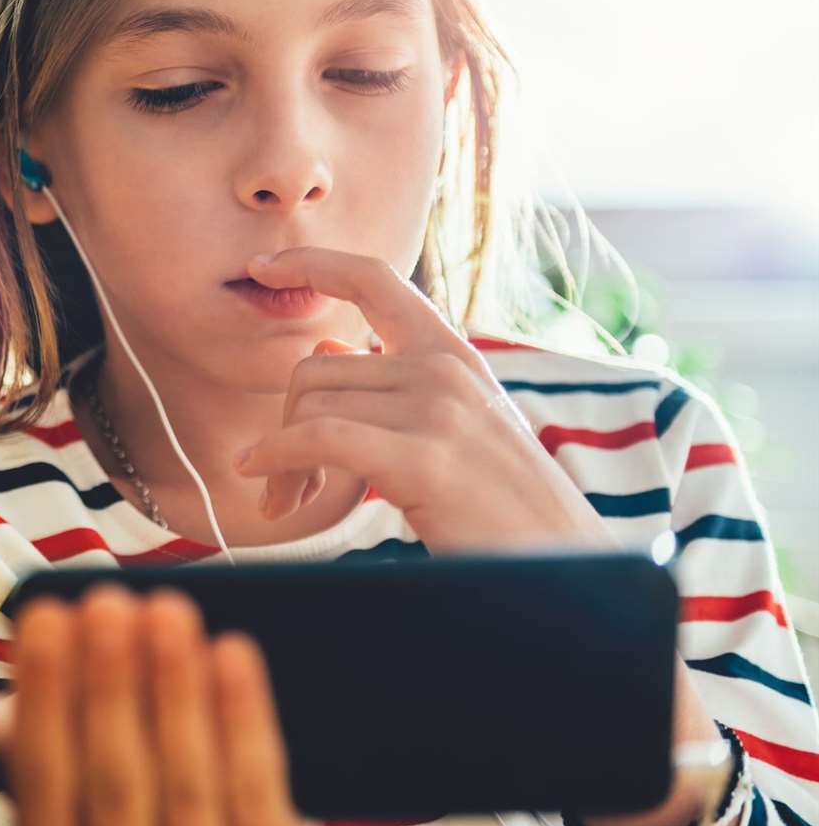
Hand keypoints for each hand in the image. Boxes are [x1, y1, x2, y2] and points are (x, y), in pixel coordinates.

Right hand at [0, 584, 312, 825]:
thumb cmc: (94, 816)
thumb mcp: (29, 785)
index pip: (42, 785)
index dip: (42, 698)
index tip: (44, 615)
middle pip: (115, 786)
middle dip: (112, 690)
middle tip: (111, 601)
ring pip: (189, 793)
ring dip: (178, 695)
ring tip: (169, 609)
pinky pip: (262, 807)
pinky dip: (247, 727)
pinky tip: (233, 652)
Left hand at [232, 246, 618, 555]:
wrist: (563, 562)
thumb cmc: (498, 502)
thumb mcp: (453, 421)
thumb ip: (394, 381)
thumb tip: (327, 345)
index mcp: (451, 352)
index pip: (374, 278)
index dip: (313, 264)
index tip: (263, 266)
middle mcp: (443, 367)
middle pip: (314, 371)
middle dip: (283, 428)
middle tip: (284, 484)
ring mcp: (437, 410)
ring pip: (309, 409)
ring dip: (282, 462)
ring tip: (291, 500)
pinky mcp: (424, 460)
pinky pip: (320, 438)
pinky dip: (277, 457)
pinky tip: (262, 483)